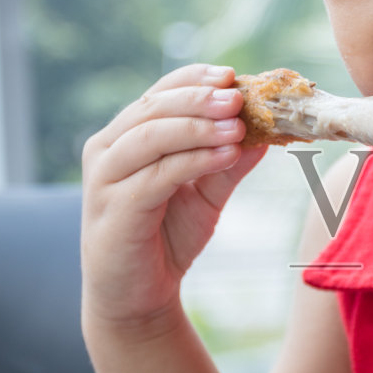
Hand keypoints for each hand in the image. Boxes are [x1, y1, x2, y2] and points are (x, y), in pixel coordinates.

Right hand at [81, 63, 265, 333]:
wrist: (137, 297)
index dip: (194, 79)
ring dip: (198, 127)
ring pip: (152, 136)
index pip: (159, 93)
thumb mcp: (207, 194)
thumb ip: (229, 163)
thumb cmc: (166, 238)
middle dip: (200, 99)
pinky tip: (226, 155)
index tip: (233, 75)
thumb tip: (267, 133)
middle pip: (154, 109)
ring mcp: (105, 179)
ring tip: (238, 126)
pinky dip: (194, 160)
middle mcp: (107, 150)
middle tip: (239, 97)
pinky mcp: (113, 209)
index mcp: (125, 137)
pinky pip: (156, 175)